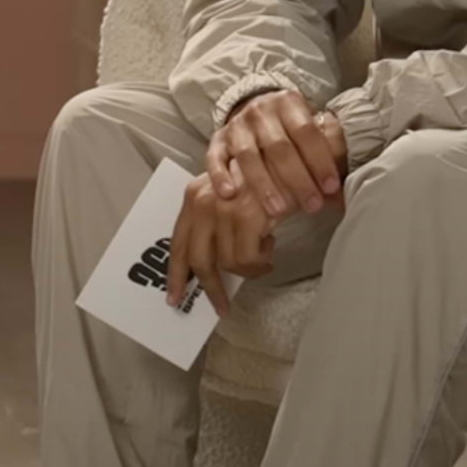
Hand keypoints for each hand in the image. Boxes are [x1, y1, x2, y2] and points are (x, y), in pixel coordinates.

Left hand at [162, 171, 278, 314]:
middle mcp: (203, 202)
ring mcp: (223, 210)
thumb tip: (209, 265)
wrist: (293, 160)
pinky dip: (260, 264)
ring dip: (247, 269)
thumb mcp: (231, 197)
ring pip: (226, 263)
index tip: (174, 296)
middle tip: (220, 306)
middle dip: (210, 287)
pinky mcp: (246, 217)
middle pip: (197, 259)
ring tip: (262, 259)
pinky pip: (247, 260)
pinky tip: (269, 252)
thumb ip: (215, 225)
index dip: (176, 273)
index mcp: (194, 197)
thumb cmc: (266, 181)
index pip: (177, 242)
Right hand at [207, 87, 348, 221]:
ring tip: (278, 211)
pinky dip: (220, 176)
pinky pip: (215, 158)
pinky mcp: (218, 140)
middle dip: (297, 179)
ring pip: (248, 155)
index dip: (320, 160)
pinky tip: (230, 195)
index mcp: (289, 103)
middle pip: (279, 147)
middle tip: (312, 205)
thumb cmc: (290, 129)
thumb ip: (326, 156)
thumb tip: (341, 195)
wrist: (255, 107)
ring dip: (264, 185)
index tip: (331, 187)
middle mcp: (261, 111)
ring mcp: (237, 125)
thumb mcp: (310, 130)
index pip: (306, 132)